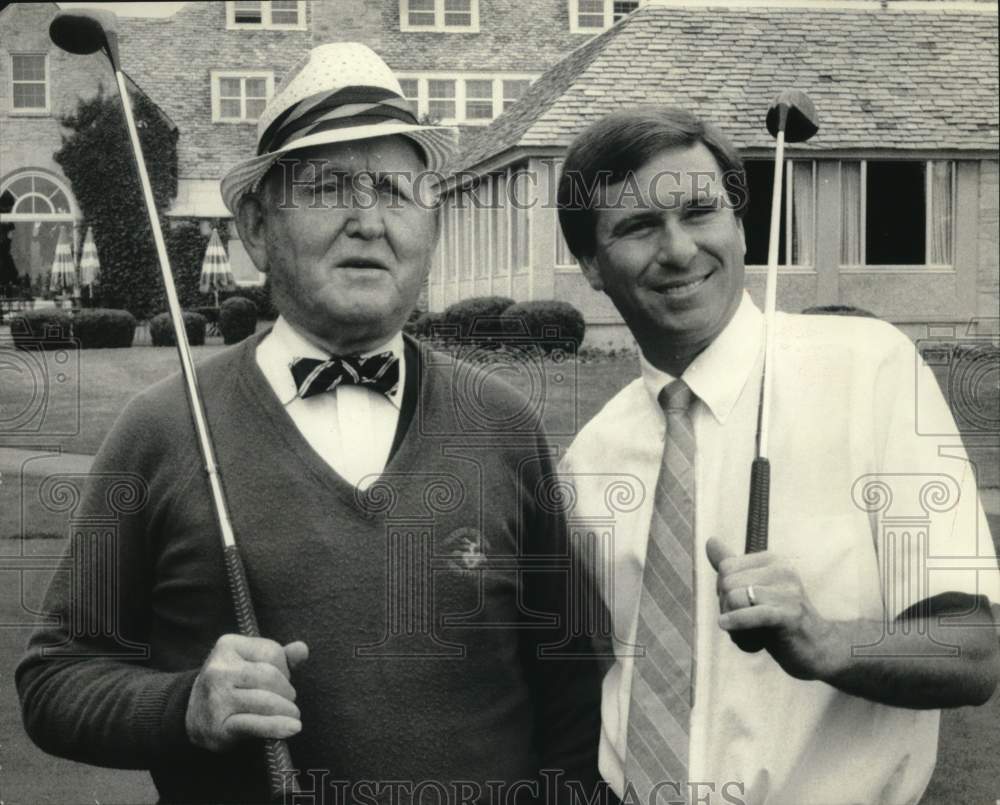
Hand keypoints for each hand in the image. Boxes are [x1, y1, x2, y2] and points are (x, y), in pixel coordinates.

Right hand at [185, 634, 308, 751]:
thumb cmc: (232, 684)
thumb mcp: (251, 663)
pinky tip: (292, 728)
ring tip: (292, 716)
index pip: (272, 652)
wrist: (193, 715)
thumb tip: (302, 649)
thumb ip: (279, 656)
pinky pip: (255, 725)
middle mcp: (218, 669)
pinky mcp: (219, 726)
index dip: (284, 668)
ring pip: (266, 701)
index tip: (279, 681)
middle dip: (286, 691)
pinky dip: (277, 726)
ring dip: (286, 710)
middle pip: (270, 677)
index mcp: (227, 645)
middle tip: (288, 702)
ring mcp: (216, 698)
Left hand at [705, 538, 840, 680]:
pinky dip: (735, 622)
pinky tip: (727, 627)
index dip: (723, 591)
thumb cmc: (780, 619)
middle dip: (726, 608)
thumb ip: (732, 566)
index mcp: (772, 561)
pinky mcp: (790, 615)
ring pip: (734, 598)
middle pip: (727, 583)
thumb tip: (710, 541)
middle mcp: (782, 571)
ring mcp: (788, 592)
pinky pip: (751, 613)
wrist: (818, 648)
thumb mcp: (755, 590)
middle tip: (743, 624)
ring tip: (749, 634)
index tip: (740, 607)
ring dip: (733, 623)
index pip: (725, 567)